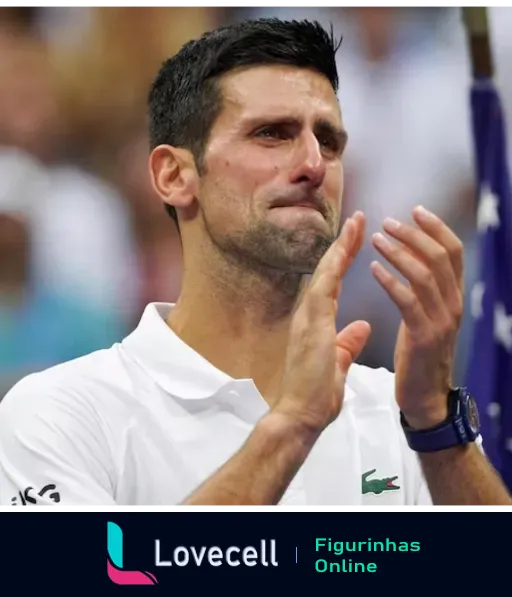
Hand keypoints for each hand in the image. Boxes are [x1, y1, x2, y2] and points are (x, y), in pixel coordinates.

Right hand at [273, 212, 370, 433]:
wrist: (299, 414)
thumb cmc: (315, 394)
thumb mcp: (337, 362)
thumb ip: (348, 343)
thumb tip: (362, 327)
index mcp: (316, 322)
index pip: (331, 283)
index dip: (344, 260)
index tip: (357, 239)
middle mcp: (308, 314)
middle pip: (327, 271)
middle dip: (343, 244)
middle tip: (357, 219)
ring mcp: (307, 316)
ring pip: (325, 272)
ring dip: (340, 246)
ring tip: (356, 222)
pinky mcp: (311, 323)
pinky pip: (324, 285)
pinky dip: (335, 264)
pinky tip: (346, 245)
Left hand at [370, 206, 463, 428]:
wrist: (424, 398)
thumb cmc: (419, 356)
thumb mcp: (425, 317)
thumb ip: (422, 289)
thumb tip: (411, 257)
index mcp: (453, 298)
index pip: (453, 252)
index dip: (436, 228)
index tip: (416, 210)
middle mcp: (453, 305)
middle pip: (440, 257)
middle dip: (414, 235)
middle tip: (389, 222)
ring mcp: (441, 321)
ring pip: (425, 275)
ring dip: (400, 253)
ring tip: (377, 239)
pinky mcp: (424, 337)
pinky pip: (408, 301)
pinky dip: (391, 281)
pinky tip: (373, 269)